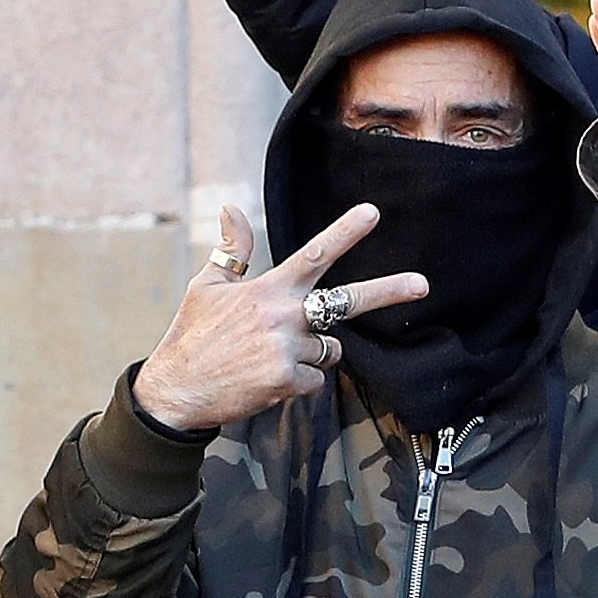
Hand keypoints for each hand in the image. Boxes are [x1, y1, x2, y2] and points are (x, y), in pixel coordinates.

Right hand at [128, 202, 412, 432]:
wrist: (175, 390)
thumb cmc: (192, 335)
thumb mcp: (207, 286)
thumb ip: (231, 249)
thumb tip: (230, 207)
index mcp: (267, 289)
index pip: (313, 254)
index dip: (344, 232)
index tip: (372, 213)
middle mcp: (282, 315)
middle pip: (347, 301)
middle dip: (388, 291)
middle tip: (423, 283)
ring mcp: (287, 349)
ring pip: (327, 349)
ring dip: (309, 353)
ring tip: (268, 357)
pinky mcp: (287, 381)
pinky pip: (315, 380)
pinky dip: (298, 383)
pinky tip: (266, 380)